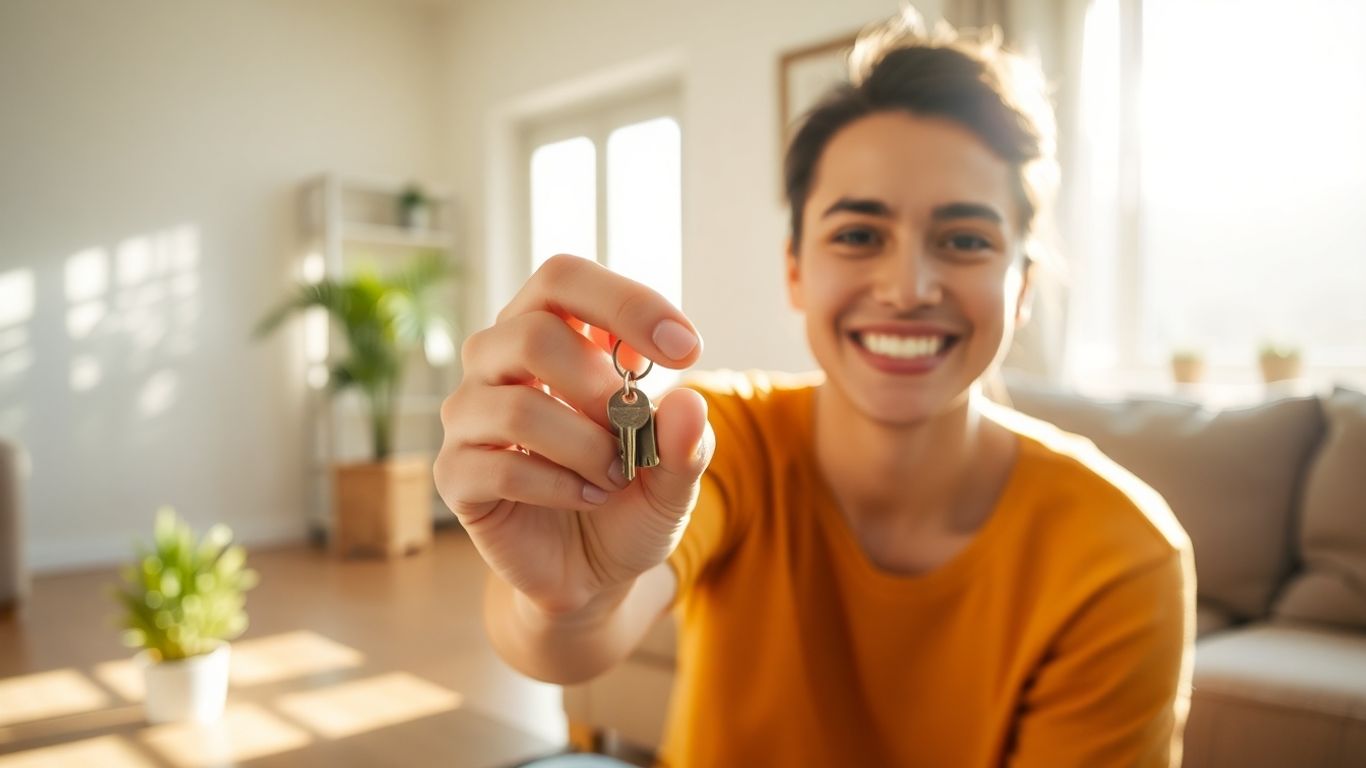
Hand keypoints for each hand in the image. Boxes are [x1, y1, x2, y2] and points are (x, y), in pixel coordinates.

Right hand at [435, 255, 712, 616]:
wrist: (593, 572)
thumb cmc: (627, 498)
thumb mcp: (674, 474)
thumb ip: (685, 442)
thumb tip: (690, 403)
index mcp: (546, 331)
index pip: (563, 279)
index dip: (624, 302)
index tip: (687, 348)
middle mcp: (496, 361)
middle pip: (532, 333)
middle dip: (601, 389)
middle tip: (634, 433)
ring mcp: (468, 416)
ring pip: (518, 407)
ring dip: (587, 449)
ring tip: (615, 477)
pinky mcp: (456, 474)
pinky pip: (501, 468)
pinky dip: (560, 486)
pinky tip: (585, 497)